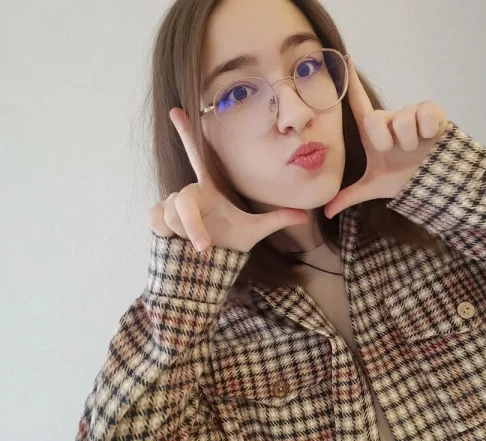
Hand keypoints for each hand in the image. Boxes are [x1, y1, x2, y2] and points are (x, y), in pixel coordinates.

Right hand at [146, 108, 308, 252]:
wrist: (209, 264)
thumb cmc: (230, 243)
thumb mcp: (254, 230)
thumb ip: (277, 220)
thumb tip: (306, 215)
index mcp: (209, 188)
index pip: (197, 155)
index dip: (186, 132)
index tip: (176, 109)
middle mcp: (189, 192)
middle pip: (182, 199)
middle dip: (192, 226)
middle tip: (204, 247)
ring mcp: (171, 204)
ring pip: (172, 214)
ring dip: (186, 234)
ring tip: (199, 244)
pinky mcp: (158, 218)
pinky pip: (158, 222)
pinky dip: (169, 235)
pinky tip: (177, 241)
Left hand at [324, 61, 447, 218]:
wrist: (434, 183)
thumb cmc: (403, 178)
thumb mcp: (374, 187)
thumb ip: (349, 195)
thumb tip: (327, 212)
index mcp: (374, 132)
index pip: (358, 104)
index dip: (351, 82)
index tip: (344, 57)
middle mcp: (390, 119)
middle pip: (376, 118)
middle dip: (385, 141)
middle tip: (396, 152)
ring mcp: (412, 114)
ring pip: (402, 119)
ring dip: (410, 141)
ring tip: (417, 149)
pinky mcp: (433, 113)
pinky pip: (426, 114)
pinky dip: (429, 130)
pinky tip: (432, 138)